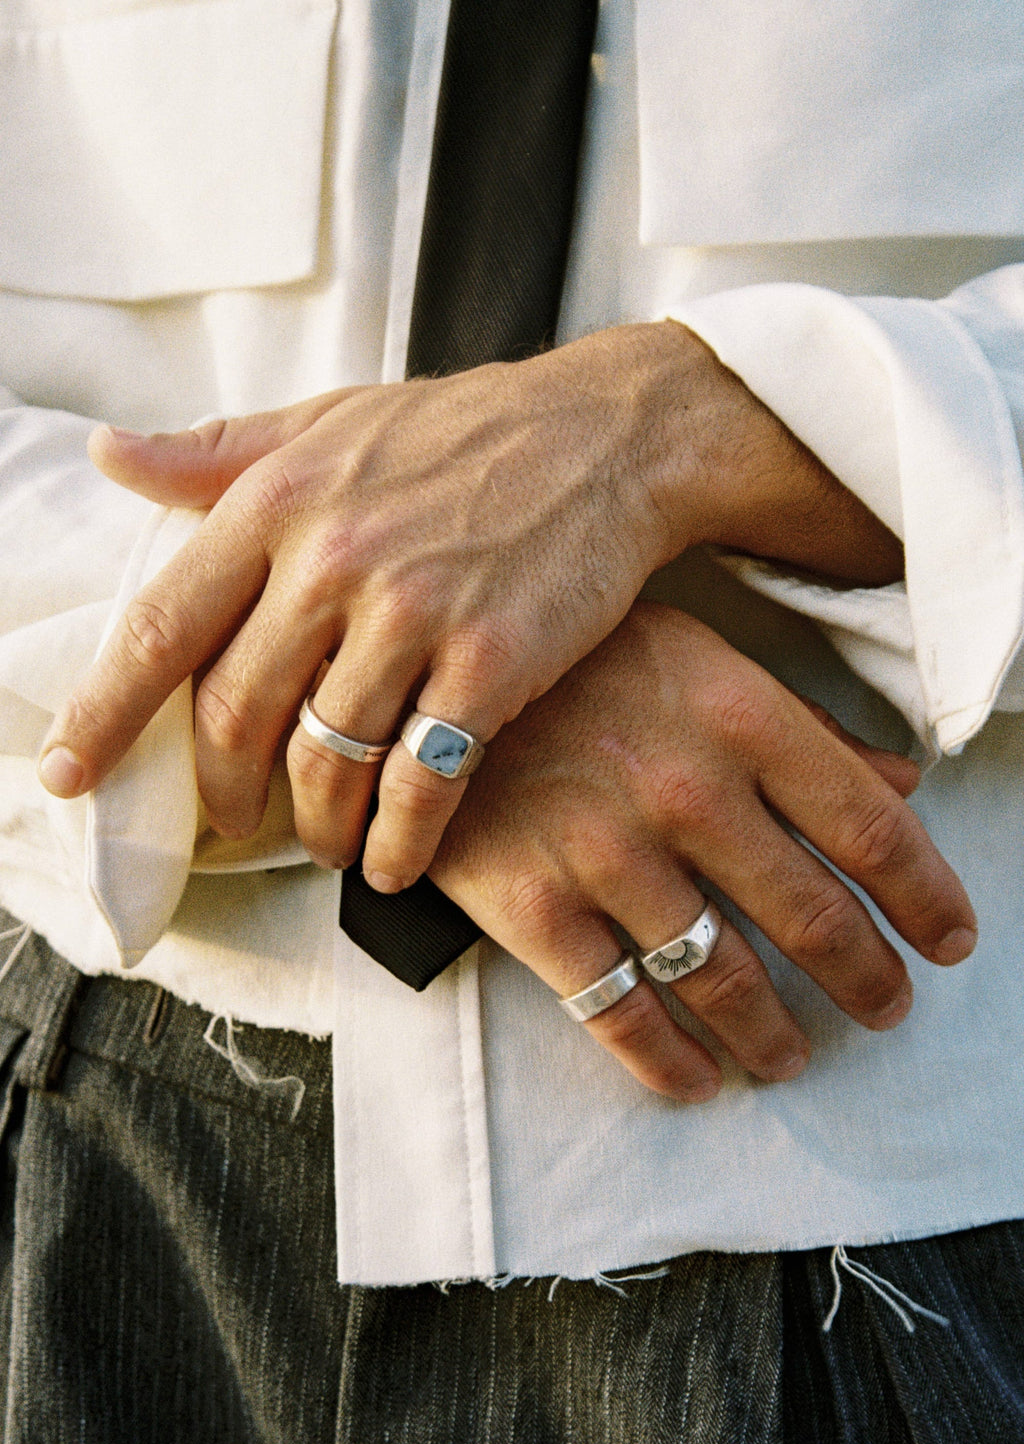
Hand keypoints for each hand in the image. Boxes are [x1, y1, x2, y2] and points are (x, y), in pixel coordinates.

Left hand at [39, 322, 901, 889]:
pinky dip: (401, 841)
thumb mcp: (330, 419)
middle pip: (238, 716)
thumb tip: (112, 454)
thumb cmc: (465, 432)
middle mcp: (333, 560)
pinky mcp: (491, 663)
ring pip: (328, 761)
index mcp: (278, 502)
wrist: (607, 437)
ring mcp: (414, 614)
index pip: (163, 628)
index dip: (105, 713)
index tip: (68, 773)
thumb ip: (219, 453)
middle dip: (225, 791)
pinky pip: (423, 782)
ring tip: (325, 842)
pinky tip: (396, 861)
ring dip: (316, 827)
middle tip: (235, 819)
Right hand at [430, 604, 975, 1101]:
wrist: (416, 667)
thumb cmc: (571, 657)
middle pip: (810, 914)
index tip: (951, 942)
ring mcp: (603, 848)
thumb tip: (900, 784)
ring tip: (792, 1058)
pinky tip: (695, 1081)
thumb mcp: (693, 655)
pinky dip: (665, 1062)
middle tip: (887, 1009)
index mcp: (738, 712)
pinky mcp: (527, 900)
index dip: (925, 896)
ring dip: (771, 1034)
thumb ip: (801, 724)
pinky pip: (615, 1009)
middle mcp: (685, 785)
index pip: (867, 825)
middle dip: (865, 978)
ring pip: (719, 977)